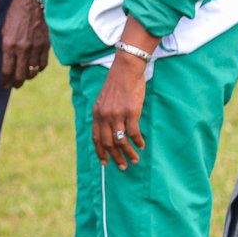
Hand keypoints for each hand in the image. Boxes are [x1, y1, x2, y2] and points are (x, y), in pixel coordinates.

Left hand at [0, 0, 49, 88]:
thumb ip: (7, 49)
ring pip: (33, 72)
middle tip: (15, 85)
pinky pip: (43, 64)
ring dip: (28, 76)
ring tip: (25, 76)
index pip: (7, 70)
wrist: (30, 4)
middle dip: (17, 83)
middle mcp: (22, 48)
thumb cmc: (15, 16)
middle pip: (20, 75)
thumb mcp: (5, 32)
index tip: (5, 85)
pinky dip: (39, 68)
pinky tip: (35, 67)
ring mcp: (35, 48)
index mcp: (9, 45)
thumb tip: (8, 65)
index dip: (5, 80)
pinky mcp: (45, 45)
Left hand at [91, 52, 147, 169]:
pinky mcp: (130, 112)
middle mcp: (104, 115)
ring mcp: (117, 114)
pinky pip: (133, 133)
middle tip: (122, 167)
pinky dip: (137, 142)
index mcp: (97, 113)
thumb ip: (104, 114)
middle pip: (108, 143)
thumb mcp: (104, 99)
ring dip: (128, 153)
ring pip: (121, 141)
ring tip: (135, 160)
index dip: (100, 152)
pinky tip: (141, 145)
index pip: (96, 137)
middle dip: (115, 157)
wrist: (126, 70)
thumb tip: (109, 130)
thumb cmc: (117, 84)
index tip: (105, 163)